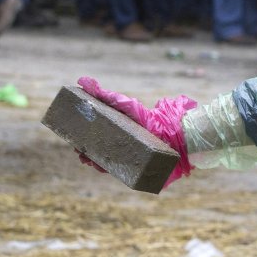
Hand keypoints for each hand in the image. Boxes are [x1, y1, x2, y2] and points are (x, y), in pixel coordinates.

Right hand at [77, 76, 196, 188]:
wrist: (182, 135)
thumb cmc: (155, 118)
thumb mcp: (129, 106)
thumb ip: (107, 96)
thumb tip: (83, 80)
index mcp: (120, 137)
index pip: (98, 142)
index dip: (85, 144)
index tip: (74, 143)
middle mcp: (125, 151)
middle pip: (102, 155)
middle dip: (88, 154)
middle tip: (80, 152)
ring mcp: (134, 162)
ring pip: (111, 166)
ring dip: (97, 164)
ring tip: (90, 160)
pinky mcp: (142, 173)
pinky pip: (125, 176)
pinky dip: (114, 172)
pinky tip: (105, 169)